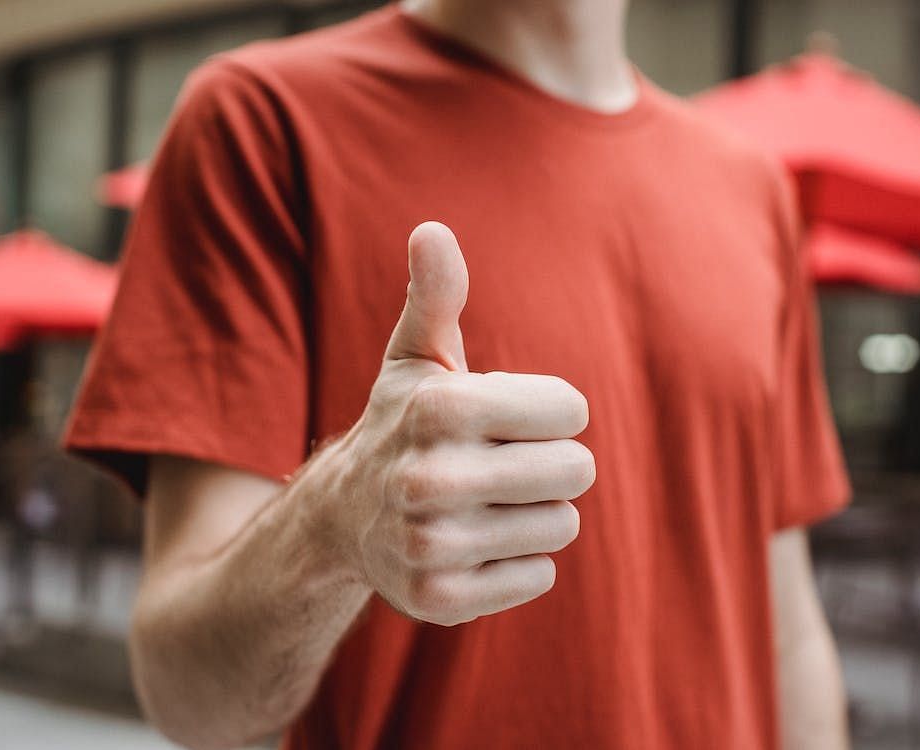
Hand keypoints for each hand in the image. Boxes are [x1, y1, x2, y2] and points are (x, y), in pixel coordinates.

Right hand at [310, 222, 594, 626]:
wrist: (342, 517)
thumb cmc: (401, 425)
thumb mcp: (416, 359)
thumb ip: (436, 296)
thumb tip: (431, 229)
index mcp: (439, 407)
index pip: (571, 409)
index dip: (549, 412)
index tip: (508, 419)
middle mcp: (429, 478)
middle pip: (577, 470)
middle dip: (551, 463)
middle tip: (504, 464)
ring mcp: (431, 545)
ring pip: (561, 525)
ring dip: (535, 513)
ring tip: (485, 504)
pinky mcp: (440, 599)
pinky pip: (539, 576)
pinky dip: (518, 562)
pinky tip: (474, 545)